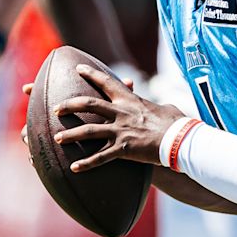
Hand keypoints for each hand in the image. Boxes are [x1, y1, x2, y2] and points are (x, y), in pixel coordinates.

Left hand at [52, 64, 184, 170]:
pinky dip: (86, 163)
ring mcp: (121, 131)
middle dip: (69, 105)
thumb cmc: (178, 123)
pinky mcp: (124, 149)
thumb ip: (157, 107)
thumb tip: (162, 107)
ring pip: (89, 130)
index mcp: (131, 100)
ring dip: (71, 134)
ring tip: (56, 138)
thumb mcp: (166, 108)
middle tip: (55, 108)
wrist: (181, 139)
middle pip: (89, 104)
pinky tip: (74, 168)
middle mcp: (122, 113)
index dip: (91, 74)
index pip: (107, 82)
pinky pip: (100, 157)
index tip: (77, 68)